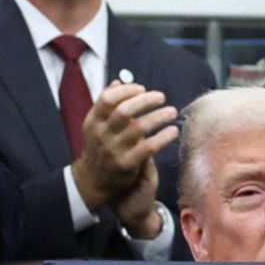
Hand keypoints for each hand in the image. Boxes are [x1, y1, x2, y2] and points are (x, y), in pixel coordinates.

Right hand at [68, 80, 177, 211]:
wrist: (92, 181)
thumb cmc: (99, 147)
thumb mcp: (96, 125)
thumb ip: (106, 105)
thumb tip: (118, 82)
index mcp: (94, 121)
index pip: (108, 99)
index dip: (127, 91)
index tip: (142, 88)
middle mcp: (102, 134)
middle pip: (124, 111)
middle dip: (146, 100)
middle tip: (161, 97)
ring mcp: (114, 149)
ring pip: (139, 127)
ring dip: (159, 117)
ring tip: (172, 111)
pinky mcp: (127, 164)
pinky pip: (149, 147)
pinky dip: (163, 137)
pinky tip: (173, 131)